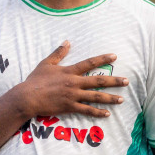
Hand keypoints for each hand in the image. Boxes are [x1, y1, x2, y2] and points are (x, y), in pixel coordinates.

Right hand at [11, 41, 127, 118]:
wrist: (27, 97)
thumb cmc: (35, 80)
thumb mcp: (46, 64)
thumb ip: (58, 53)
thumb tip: (67, 41)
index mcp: (69, 71)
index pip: (89, 63)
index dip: (102, 59)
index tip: (115, 56)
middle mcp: (74, 83)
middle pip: (98, 81)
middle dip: (114, 81)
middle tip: (127, 81)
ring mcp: (73, 95)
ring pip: (96, 97)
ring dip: (110, 98)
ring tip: (121, 99)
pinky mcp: (70, 106)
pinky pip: (87, 110)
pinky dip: (97, 112)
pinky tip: (107, 113)